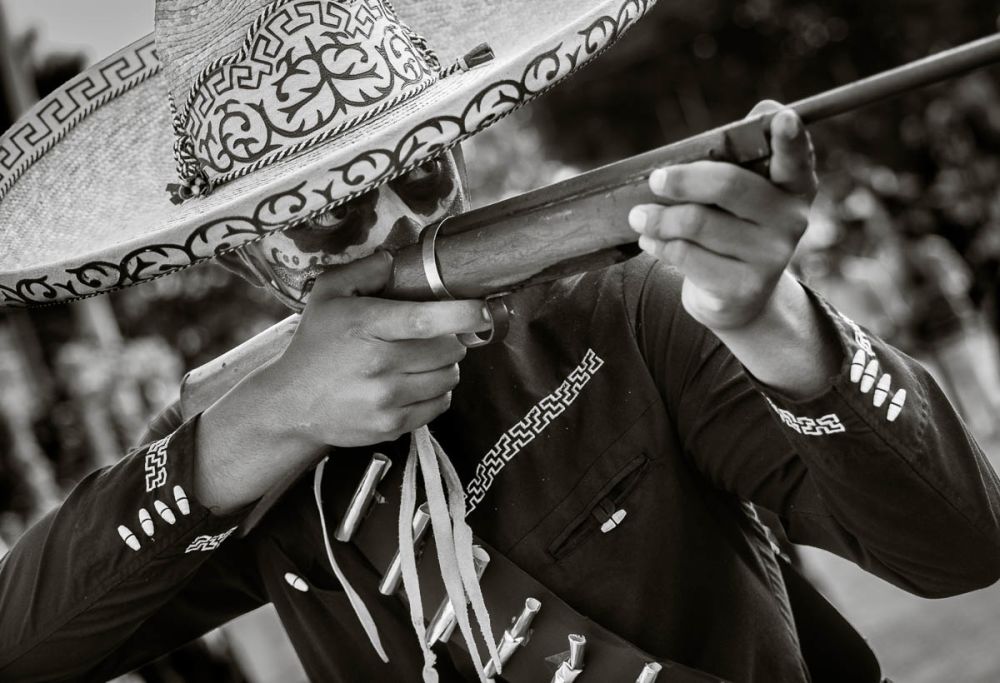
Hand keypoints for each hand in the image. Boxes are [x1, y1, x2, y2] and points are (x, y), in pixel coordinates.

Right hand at [267, 252, 489, 448]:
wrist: (290, 404)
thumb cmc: (314, 344)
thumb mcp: (327, 296)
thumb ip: (363, 271)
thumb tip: (394, 260)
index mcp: (366, 327)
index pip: (424, 320)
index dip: (462, 314)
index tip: (483, 310)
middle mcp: (379, 365)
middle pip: (448, 349)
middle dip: (451, 339)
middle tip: (434, 336)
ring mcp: (386, 399)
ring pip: (449, 377)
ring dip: (445, 366)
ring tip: (423, 360)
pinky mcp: (392, 425)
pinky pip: (440, 404)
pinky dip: (437, 392)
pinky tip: (416, 383)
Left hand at [627, 101, 817, 330]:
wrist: (736, 296)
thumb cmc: (731, 227)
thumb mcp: (739, 194)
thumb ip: (742, 156)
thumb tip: (764, 108)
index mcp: (795, 186)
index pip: (796, 159)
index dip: (790, 139)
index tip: (782, 118)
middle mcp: (791, 220)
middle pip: (728, 185)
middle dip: (683, 179)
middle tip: (656, 179)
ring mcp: (771, 257)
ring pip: (697, 222)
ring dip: (658, 218)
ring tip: (639, 217)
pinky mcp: (742, 287)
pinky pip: (685, 255)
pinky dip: (659, 244)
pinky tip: (651, 241)